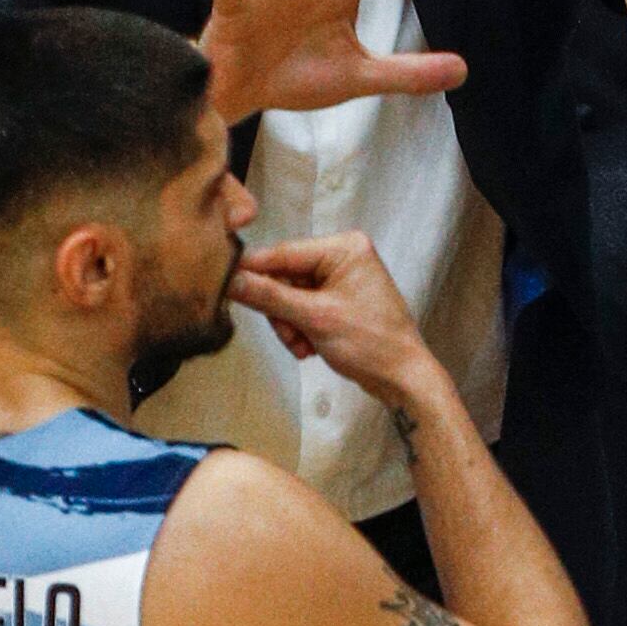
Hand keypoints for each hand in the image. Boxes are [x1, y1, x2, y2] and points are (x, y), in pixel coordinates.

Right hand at [229, 234, 439, 407]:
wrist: (402, 378)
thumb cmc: (369, 343)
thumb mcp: (315, 318)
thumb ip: (270, 297)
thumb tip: (230, 280)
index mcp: (344, 247)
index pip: (284, 252)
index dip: (253, 271)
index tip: (224, 284)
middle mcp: (343, 256)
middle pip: (285, 276)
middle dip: (281, 310)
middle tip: (290, 335)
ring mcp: (342, 279)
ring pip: (290, 297)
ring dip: (290, 325)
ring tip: (304, 346)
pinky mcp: (339, 300)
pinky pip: (304, 308)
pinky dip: (301, 329)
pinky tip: (311, 348)